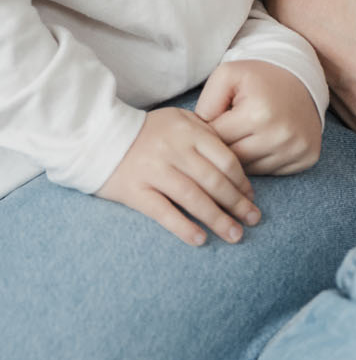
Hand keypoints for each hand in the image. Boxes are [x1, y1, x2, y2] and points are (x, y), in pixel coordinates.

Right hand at [97, 107, 260, 247]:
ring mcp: (154, 171)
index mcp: (189, 132)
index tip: (251, 197)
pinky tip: (200, 239)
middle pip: (214, 181)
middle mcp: (175, 151)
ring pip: (194, 198)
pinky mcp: (135, 191)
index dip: (242, 181)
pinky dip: (184, 227)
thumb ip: (205, 133)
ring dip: (218, 219)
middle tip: (253, 220)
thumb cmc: (145, 130)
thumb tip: (233, 159)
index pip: (225, 159)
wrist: (97, 136)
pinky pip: (164, 212)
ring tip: (235, 235)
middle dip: (237, 203)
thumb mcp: (178, 120)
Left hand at [197, 59, 322, 174]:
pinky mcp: (307, 157)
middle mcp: (281, 135)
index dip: (211, 131)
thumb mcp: (227, 76)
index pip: (217, 141)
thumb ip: (205, 104)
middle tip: (230, 129)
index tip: (215, 122)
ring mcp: (297, 149)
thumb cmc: (259, 78)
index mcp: (258, 114)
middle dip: (225, 147)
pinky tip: (264, 143)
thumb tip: (200, 137)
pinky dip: (263, 161)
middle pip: (233, 160)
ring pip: (251, 171)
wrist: (302, 78)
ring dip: (243, 157)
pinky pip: (271, 172)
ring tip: (246, 135)